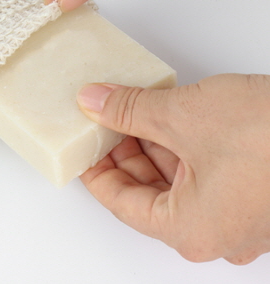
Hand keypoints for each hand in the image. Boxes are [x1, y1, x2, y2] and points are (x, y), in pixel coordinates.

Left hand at [76, 74, 269, 263]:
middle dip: (122, 151)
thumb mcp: (182, 115)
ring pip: (173, 180)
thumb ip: (128, 110)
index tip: (82, 145)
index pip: (121, 203)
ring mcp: (237, 213)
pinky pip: (200, 172)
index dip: (95, 170)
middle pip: (146, 192)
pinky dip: (178, 145)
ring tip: (130, 110)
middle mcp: (215, 231)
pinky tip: (166, 116)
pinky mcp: (253, 190)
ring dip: (149, 144)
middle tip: (103, 119)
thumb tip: (93, 102)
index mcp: (191, 229)